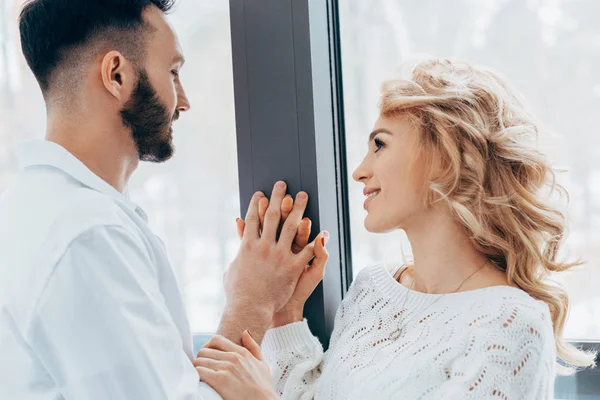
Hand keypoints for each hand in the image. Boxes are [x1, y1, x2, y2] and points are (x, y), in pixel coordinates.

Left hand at [194, 331, 277, 399]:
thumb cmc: (263, 387)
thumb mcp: (262, 363)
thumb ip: (253, 346)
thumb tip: (245, 332)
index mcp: (241, 352)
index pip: (216, 340)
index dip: (208, 347)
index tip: (207, 356)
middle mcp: (232, 357)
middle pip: (204, 350)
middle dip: (201, 359)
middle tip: (202, 368)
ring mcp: (226, 368)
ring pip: (199, 361)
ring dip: (197, 368)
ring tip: (200, 376)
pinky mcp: (220, 380)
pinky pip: (199, 371)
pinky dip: (196, 376)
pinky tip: (200, 381)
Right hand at [218, 181, 324, 342]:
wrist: (249, 309)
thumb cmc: (237, 293)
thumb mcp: (232, 271)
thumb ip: (238, 254)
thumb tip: (239, 243)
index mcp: (247, 246)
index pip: (252, 219)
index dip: (256, 205)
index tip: (261, 193)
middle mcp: (263, 246)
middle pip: (272, 216)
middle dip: (277, 198)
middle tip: (283, 185)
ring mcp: (278, 255)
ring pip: (291, 227)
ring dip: (297, 209)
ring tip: (302, 196)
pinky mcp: (291, 267)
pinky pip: (306, 251)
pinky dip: (314, 241)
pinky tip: (320, 230)